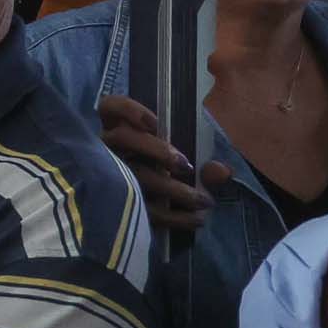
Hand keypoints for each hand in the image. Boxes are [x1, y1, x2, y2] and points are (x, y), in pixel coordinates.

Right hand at [95, 93, 222, 233]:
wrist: (161, 218)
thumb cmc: (170, 174)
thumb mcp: (192, 163)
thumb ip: (205, 163)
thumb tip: (220, 171)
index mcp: (119, 129)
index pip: (111, 108)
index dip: (129, 111)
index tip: (155, 124)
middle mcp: (107, 148)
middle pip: (122, 138)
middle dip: (156, 150)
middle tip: (186, 165)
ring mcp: (108, 177)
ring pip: (131, 176)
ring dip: (171, 189)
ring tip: (202, 200)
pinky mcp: (120, 208)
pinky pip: (141, 209)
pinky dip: (172, 216)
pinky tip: (195, 219)